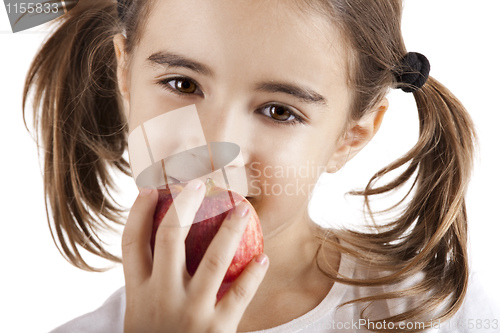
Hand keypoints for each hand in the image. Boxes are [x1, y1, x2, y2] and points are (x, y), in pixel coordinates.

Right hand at [121, 179, 268, 332]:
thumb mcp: (141, 313)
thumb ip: (150, 281)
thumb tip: (163, 241)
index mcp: (138, 292)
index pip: (130, 241)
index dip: (138, 210)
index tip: (151, 187)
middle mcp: (160, 297)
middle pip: (169, 237)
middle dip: (185, 204)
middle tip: (200, 183)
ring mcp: (189, 312)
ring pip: (212, 260)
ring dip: (231, 230)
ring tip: (244, 208)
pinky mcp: (216, 330)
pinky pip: (240, 294)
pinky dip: (254, 273)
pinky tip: (264, 257)